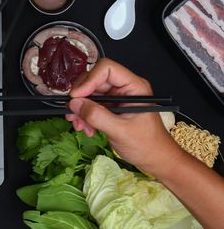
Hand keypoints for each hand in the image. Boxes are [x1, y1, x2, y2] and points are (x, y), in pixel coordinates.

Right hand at [65, 58, 183, 176]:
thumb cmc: (146, 145)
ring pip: (89, 93)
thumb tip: (73, 103)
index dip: (89, 79)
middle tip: (73, 113)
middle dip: (81, 97)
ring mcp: (116, 97)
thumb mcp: (120, 131)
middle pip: (94, 80)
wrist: (154, 159)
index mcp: (133, 87)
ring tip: (79, 125)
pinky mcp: (110, 107)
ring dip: (80, 109)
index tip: (76, 96)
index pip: (107, 69)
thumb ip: (97, 116)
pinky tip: (85, 128)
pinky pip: (90, 105)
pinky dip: (84, 115)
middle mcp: (124, 88)